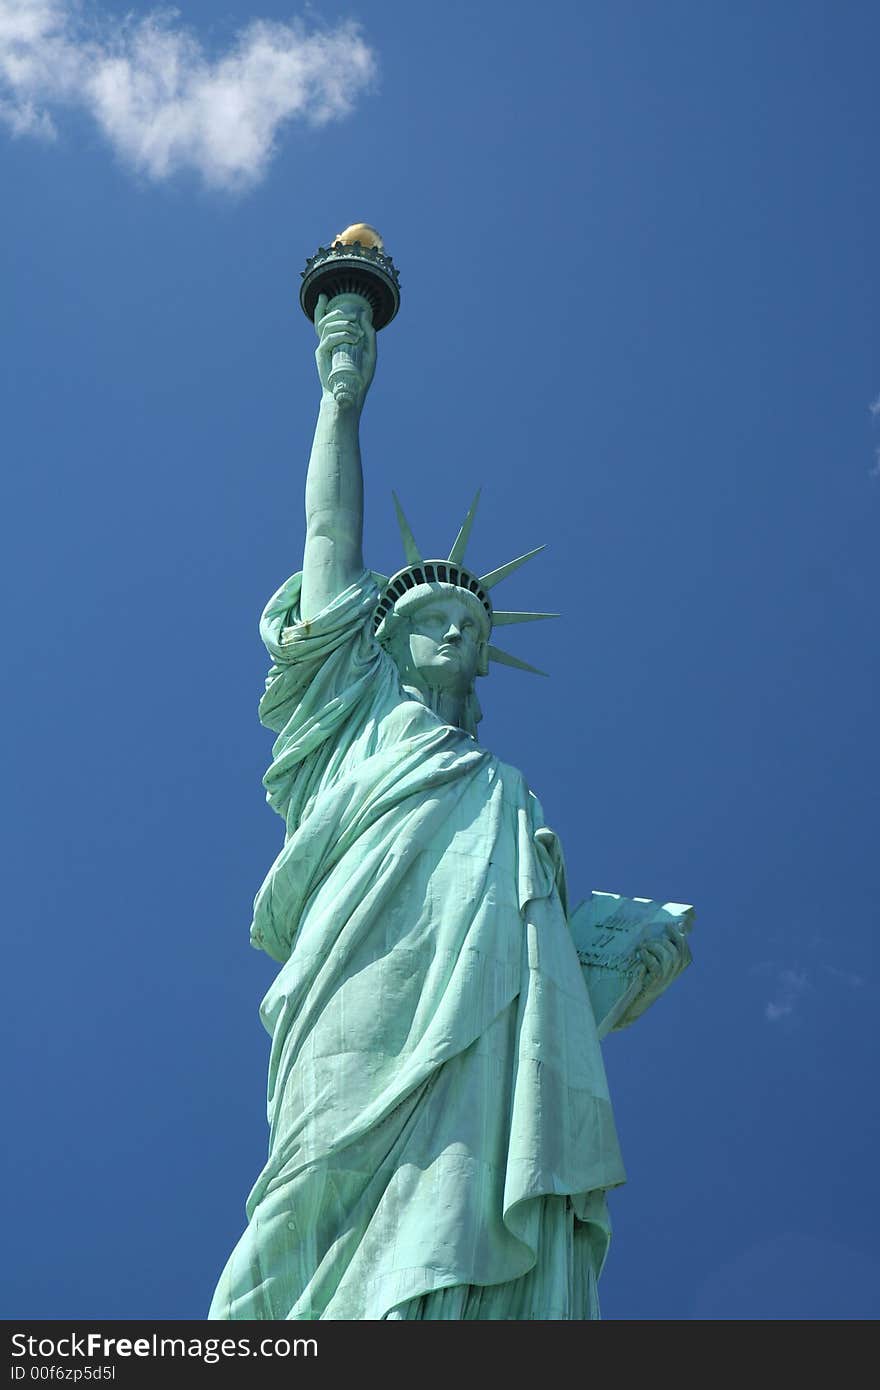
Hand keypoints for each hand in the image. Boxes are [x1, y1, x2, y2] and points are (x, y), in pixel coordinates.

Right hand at [314, 292, 376, 407]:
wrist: (351, 395)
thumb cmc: (360, 377)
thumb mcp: (369, 353)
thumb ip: (368, 334)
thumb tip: (365, 315)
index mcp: (334, 342)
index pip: (324, 321)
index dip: (321, 307)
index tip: (324, 296)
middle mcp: (326, 343)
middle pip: (324, 319)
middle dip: (339, 313)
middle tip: (354, 315)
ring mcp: (323, 348)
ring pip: (326, 326)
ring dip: (343, 324)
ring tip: (357, 332)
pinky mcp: (322, 355)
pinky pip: (328, 339)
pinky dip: (342, 335)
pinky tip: (353, 338)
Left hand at [637, 924, 690, 994]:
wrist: (643, 991)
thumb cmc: (653, 970)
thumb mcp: (664, 957)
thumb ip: (670, 945)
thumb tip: (675, 926)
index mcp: (683, 962)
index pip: (683, 946)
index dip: (676, 934)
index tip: (668, 926)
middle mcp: (677, 969)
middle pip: (674, 949)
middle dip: (660, 941)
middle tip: (647, 941)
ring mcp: (668, 975)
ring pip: (665, 955)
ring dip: (652, 947)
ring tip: (643, 947)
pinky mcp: (657, 978)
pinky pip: (654, 963)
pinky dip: (646, 956)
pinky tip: (641, 954)